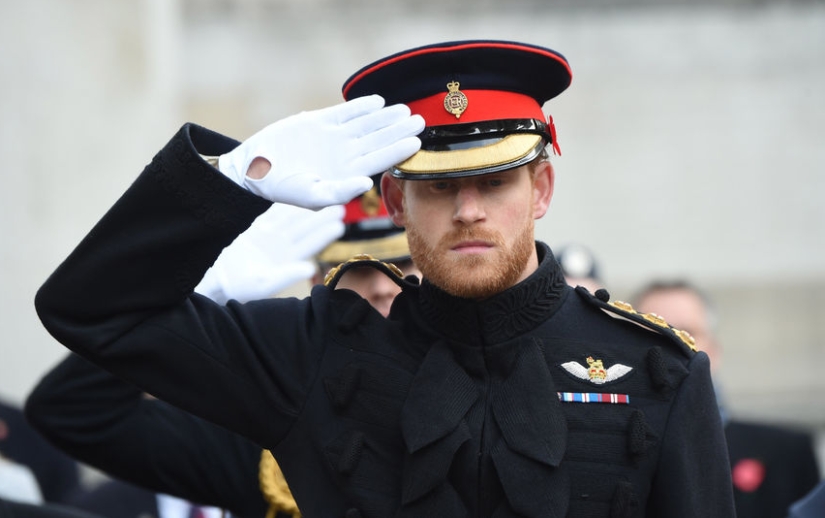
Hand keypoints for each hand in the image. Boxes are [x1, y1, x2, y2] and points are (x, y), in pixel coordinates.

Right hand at [195, 204, 344, 303]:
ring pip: (291, 219)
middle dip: (321, 218)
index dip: (324, 234)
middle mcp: (279, 248)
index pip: (309, 245)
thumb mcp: (263, 283)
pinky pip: (272, 215)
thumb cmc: (236, 288)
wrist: (213, 281)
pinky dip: (283, 205)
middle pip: (304, 229)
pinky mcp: (254, 231)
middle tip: (341, 205)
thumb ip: (286, 275)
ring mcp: (268, 238)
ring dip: (306, 210)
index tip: (340, 224)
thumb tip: (309, 268)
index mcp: (285, 260)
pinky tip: (294, 194)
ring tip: (324, 198)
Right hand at [219, 95, 423, 209]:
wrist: (255, 168)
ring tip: (404, 110)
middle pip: (378, 140)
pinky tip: (377, 102)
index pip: (379, 160)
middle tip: (420, 121)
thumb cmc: (283, 188)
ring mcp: (334, 137)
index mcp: (347, 173)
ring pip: (366, 125)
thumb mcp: (310, 196)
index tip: (416, 142)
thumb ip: (338, 192)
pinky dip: (360, 106)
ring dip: (385, 117)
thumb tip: (365, 183)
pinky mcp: (319, 121)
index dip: (398, 150)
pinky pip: (345, 112)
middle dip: (399, 130)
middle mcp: (345, 154)